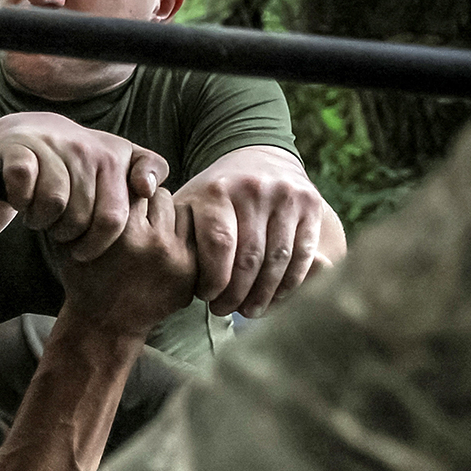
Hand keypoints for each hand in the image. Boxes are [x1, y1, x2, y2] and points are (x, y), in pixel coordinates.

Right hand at [0, 112, 167, 259]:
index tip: (83, 250)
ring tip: (40, 215)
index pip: (112, 218)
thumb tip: (148, 189)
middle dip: (65, 234)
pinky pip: (24, 186)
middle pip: (79, 218)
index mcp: (114, 158)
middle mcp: (85, 149)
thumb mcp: (118, 161)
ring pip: (52, 204)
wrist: (27, 132)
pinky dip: (20, 200)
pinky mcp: (19, 148)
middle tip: (58, 229)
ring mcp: (52, 146)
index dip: (95, 244)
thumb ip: (148, 170)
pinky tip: (22, 199)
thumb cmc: (77, 159)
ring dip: (40, 219)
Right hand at [53, 188, 194, 338]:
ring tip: (151, 232)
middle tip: (136, 219)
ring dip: (167, 216)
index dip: (124, 194)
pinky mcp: (191, 270)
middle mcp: (151, 242)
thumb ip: (89, 208)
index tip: (118, 205)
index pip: (133, 188)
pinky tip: (164, 246)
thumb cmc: (86, 277)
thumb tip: (108, 174)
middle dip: (147, 203)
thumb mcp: (75, 241)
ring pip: (180, 210)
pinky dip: (180, 235)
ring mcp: (175, 257)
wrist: (105, 324)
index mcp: (120, 232)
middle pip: (159, 196)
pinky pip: (193, 234)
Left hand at [177, 158, 332, 316]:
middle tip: (225, 311)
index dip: (214, 279)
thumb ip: (174, 234)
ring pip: (278, 259)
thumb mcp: (188, 204)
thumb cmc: (214, 196)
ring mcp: (286, 195)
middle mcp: (254, 189)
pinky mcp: (311, 204)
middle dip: (236, 293)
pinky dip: (290, 281)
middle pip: (249, 257)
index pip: (218, 245)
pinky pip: (303, 253)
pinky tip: (276, 297)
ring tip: (250, 311)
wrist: (258, 158)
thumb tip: (158, 275)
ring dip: (264, 293)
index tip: (205, 297)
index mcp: (217, 191)